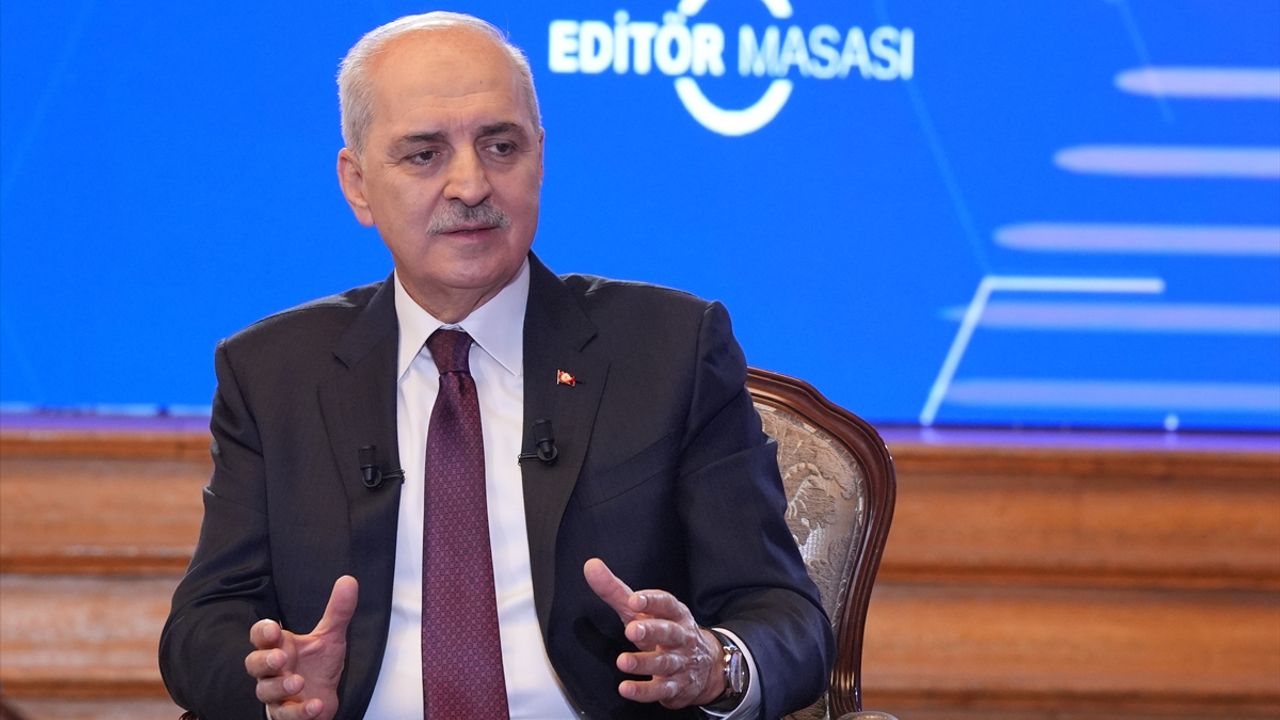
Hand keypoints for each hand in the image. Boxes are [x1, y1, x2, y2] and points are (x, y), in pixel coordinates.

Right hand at [244, 575, 357, 719]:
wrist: (320, 699)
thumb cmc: (317, 667)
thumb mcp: (330, 637)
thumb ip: (338, 612)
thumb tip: (349, 580)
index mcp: (279, 646)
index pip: (260, 636)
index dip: (262, 632)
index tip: (274, 628)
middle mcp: (272, 671)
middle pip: (254, 664)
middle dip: (265, 661)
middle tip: (280, 658)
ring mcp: (276, 694)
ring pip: (265, 692)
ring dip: (280, 687)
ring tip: (297, 682)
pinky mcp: (286, 715)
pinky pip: (286, 716)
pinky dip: (300, 712)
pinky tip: (315, 706)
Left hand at [583, 558, 724, 708]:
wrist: (704, 667)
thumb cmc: (665, 630)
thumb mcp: (643, 611)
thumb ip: (616, 591)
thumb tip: (591, 566)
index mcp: (675, 614)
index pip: (667, 604)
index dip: (652, 601)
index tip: (635, 599)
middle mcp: (680, 637)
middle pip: (669, 632)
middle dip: (652, 630)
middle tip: (631, 630)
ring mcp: (679, 663)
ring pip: (664, 662)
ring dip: (643, 663)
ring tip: (622, 661)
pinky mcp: (675, 687)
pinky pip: (660, 690)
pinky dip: (644, 691)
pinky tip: (626, 688)